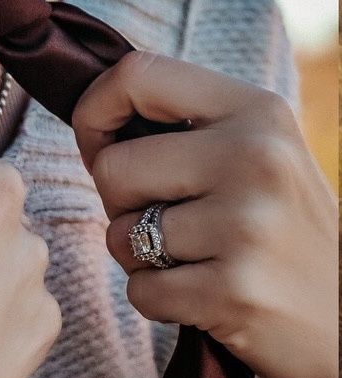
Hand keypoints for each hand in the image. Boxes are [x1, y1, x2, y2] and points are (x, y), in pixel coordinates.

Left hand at [73, 52, 337, 377]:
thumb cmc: (283, 233)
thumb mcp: (258, 155)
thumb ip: (187, 127)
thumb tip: (93, 113)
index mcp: (258, 111)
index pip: (137, 75)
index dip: (95, 112)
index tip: (104, 145)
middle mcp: (256, 158)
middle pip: (114, 167)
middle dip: (122, 204)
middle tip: (173, 222)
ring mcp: (247, 226)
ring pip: (119, 234)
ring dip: (142, 258)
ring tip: (200, 261)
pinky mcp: (234, 292)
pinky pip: (141, 291)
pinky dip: (160, 302)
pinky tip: (208, 298)